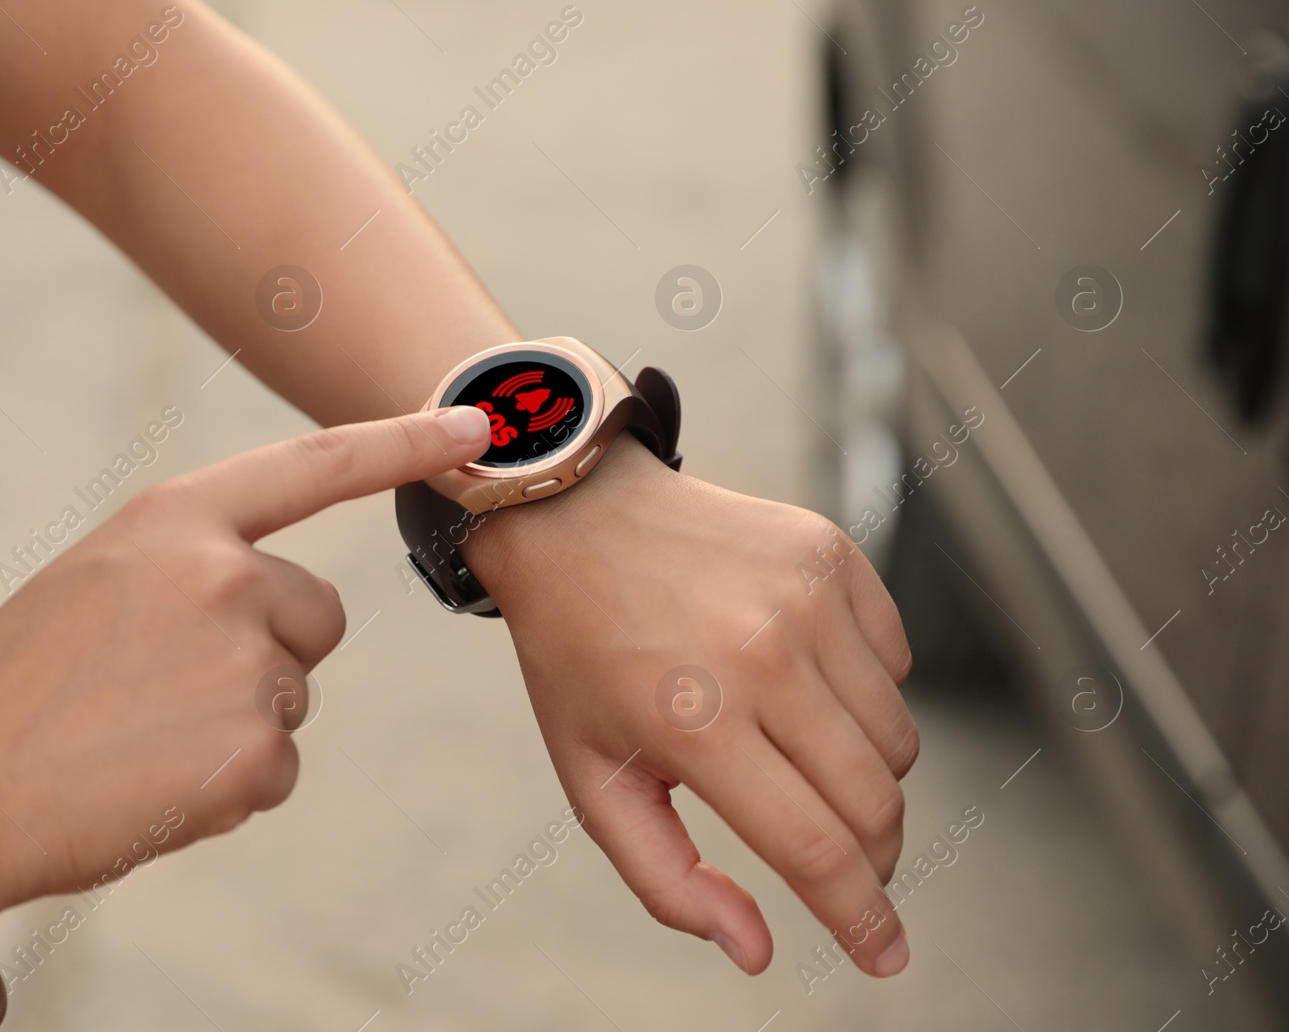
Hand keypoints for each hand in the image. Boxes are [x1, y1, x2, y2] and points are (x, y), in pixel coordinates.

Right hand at [0, 406, 490, 902]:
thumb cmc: (16, 687)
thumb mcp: (99, 581)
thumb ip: (195, 567)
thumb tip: (287, 611)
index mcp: (176, 520)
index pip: (315, 466)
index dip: (403, 441)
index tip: (478, 421)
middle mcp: (225, 576)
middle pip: (318, 614)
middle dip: (269, 651)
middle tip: (163, 689)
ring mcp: (247, 665)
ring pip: (293, 694)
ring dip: (239, 723)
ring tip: (139, 738)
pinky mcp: (258, 755)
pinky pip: (279, 766)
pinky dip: (229, 787)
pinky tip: (153, 784)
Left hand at [464, 435, 916, 977]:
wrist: (576, 515)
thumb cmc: (581, 656)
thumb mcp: (593, 780)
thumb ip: (667, 879)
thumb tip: (755, 951)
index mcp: (697, 722)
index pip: (815, 849)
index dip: (862, 918)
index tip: (887, 958)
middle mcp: (764, 656)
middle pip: (875, 802)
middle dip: (873, 858)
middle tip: (842, 863)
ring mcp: (806, 598)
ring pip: (896, 738)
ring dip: (867, 774)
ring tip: (792, 749)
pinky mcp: (832, 555)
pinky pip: (898, 662)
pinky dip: (866, 693)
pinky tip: (800, 676)